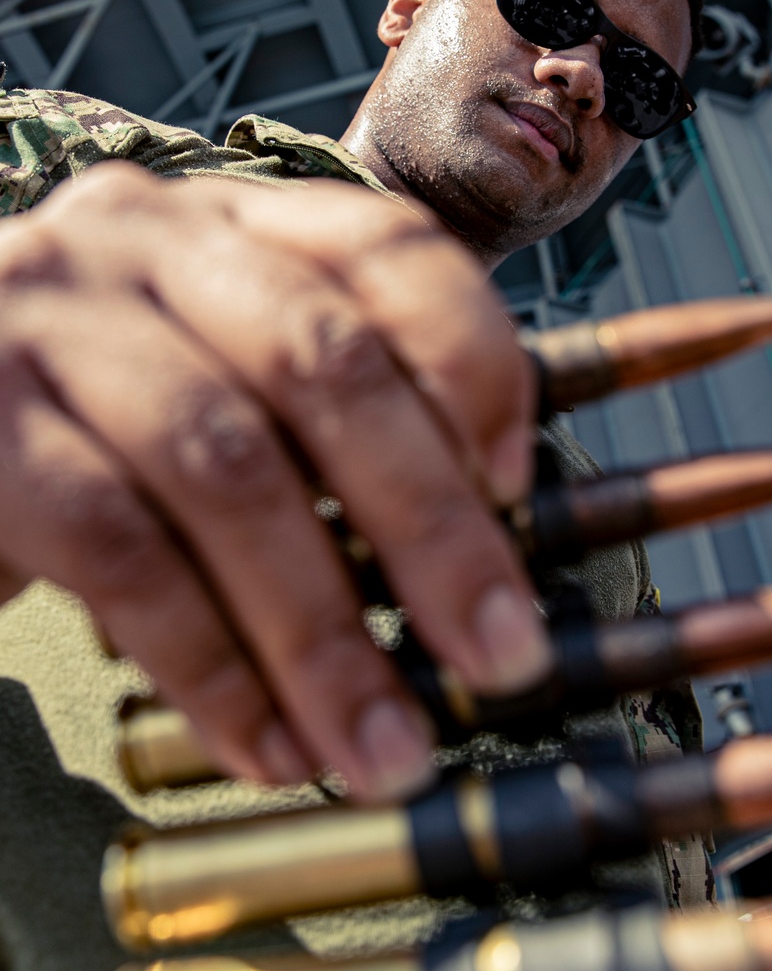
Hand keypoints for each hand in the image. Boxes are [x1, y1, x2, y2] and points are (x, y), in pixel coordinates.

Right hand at [0, 162, 549, 799]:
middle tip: (501, 655)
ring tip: (383, 746)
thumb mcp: (223, 377)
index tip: (519, 485)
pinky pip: (119, 550)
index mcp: (236, 224)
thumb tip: (478, 560)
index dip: (473, 362)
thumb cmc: (104, 409)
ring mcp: (54, 322)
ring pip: (227, 467)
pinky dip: (209, 662)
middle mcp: (147, 241)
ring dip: (323, 629)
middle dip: (429, 524)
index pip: (388, 248)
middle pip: (324, 363)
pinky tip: (265, 743)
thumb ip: (329, 427)